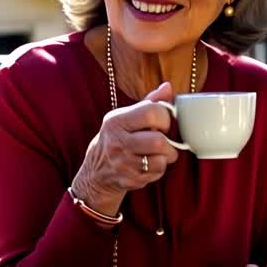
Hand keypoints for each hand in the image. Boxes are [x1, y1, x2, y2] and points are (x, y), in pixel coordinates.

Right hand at [71, 82, 180, 216]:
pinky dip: (159, 170)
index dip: (165, 117)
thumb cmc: (118, 138)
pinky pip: (156, 174)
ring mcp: (122, 164)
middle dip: (169, 143)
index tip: (163, 123)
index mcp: (116, 120)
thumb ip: (149, 102)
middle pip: (158, 141)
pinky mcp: (128, 180)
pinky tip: (150, 165)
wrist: (96, 171)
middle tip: (165, 142)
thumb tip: (168, 87)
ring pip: (160, 161)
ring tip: (159, 154)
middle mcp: (117, 142)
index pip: (151, 112)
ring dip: (166, 158)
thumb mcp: (127, 117)